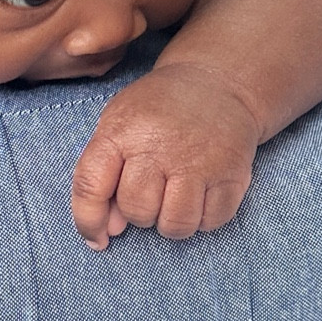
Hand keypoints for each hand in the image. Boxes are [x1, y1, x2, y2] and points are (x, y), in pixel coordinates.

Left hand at [71, 64, 259, 248]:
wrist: (217, 82)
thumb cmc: (158, 111)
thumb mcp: (119, 125)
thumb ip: (104, 175)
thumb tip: (110, 230)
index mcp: (122, 131)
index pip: (91, 186)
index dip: (88, 221)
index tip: (97, 238)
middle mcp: (160, 145)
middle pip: (137, 210)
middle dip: (140, 214)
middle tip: (152, 193)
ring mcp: (199, 160)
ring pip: (175, 224)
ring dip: (171, 222)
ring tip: (174, 200)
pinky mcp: (233, 173)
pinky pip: (212, 221)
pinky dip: (204, 220)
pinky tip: (200, 197)